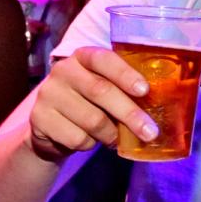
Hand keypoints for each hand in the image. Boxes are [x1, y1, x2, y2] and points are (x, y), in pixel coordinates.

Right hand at [29, 46, 156, 161]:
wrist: (51, 126)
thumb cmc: (91, 104)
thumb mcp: (107, 89)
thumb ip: (126, 90)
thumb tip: (162, 107)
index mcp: (84, 57)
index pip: (104, 59)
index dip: (125, 74)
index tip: (145, 90)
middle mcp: (63, 70)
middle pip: (101, 91)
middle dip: (130, 114)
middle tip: (151, 132)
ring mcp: (48, 94)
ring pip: (92, 120)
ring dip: (110, 134)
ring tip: (115, 137)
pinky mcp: (38, 118)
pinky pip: (76, 138)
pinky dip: (90, 144)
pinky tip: (88, 140)